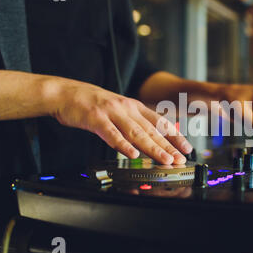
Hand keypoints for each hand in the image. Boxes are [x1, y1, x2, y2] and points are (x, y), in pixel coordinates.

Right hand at [48, 79, 192, 163]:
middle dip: (168, 146)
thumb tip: (151, 137)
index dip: (175, 135)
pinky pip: (112, 134)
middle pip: (151, 130)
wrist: (65, 93)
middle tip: (180, 159)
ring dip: (153, 148)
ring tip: (165, 159)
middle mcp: (127, 108)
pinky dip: (123, 145)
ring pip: (136, 133)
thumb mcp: (119, 109)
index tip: (187, 148)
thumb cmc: (93, 104)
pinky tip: (133, 154)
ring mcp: (112, 113)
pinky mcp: (96, 118)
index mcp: (134, 106)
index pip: (160, 122)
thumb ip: (134, 122)